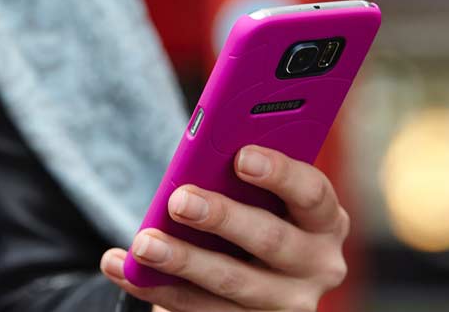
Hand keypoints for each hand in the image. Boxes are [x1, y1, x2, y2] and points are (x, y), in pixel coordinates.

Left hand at [100, 145, 349, 311]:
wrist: (253, 274)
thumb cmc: (254, 211)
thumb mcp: (261, 193)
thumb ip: (244, 175)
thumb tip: (200, 152)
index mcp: (325, 219)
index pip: (312, 193)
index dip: (280, 173)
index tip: (241, 157)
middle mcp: (317, 265)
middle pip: (270, 240)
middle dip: (222, 218)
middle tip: (179, 200)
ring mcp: (286, 304)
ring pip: (232, 284)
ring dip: (182, 261)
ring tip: (142, 243)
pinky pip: (198, 311)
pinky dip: (155, 288)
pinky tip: (124, 269)